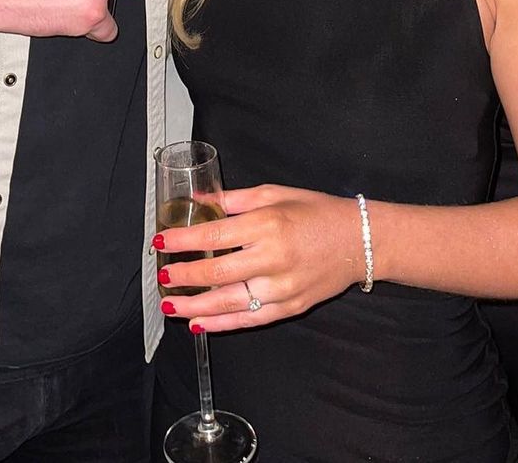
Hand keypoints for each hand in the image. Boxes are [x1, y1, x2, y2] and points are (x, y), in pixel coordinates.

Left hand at [154, 184, 362, 331]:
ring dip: (195, 306)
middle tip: (162, 276)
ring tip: (170, 305)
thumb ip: (234, 200)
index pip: (213, 235)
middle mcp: (273, 258)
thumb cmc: (315, 211)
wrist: (357, 240)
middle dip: (184, 276)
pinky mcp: (289, 307)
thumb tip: (199, 201)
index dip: (183, 241)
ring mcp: (281, 287)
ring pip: (229, 302)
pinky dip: (221, 324)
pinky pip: (249, 320)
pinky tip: (199, 324)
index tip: (160, 242)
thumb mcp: (273, 193)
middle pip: (217, 272)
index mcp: (267, 224)